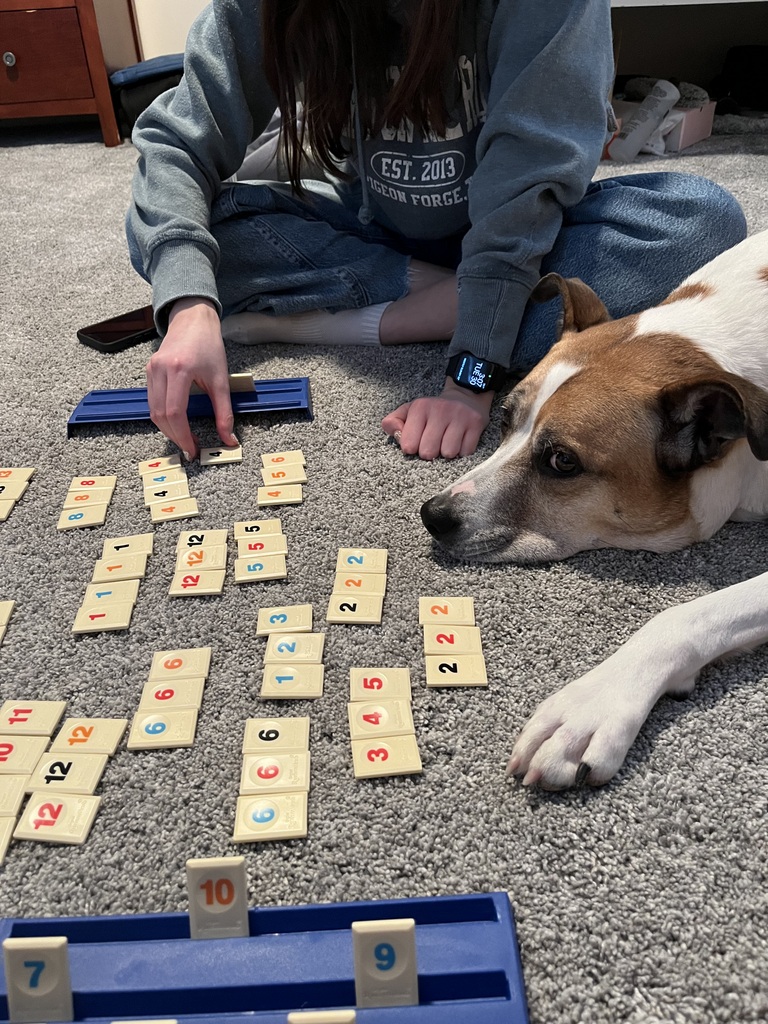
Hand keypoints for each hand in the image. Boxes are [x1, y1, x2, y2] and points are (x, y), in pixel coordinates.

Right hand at [145, 297, 236, 458]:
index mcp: (179, 369)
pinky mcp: (149, 371)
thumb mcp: (221, 379)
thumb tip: (229, 438)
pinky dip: (163, 415)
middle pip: (160, 414)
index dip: (182, 435)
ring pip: (153, 410)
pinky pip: (152, 400)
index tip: (192, 448)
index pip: (175, 412)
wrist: (193, 319)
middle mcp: (160, 369)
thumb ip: (224, 412)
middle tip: (189, 447)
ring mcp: (151, 370)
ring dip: (167, 428)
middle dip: (174, 435)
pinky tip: (176, 422)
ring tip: (184, 437)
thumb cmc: (208, 344)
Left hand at [381, 378, 492, 459]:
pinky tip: (460, 441)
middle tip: (433, 444)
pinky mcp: (476, 423)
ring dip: (447, 453)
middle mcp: (440, 410)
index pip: (409, 445)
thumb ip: (393, 422)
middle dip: (430, 453)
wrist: (465, 396)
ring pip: (448, 453)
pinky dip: (462, 451)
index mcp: (420, 407)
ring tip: (447, 442)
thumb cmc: (433, 411)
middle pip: (428, 452)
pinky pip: (466, 452)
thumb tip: (394, 432)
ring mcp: (460, 416)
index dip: (412, 449)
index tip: (417, 443)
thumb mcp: (410, 411)